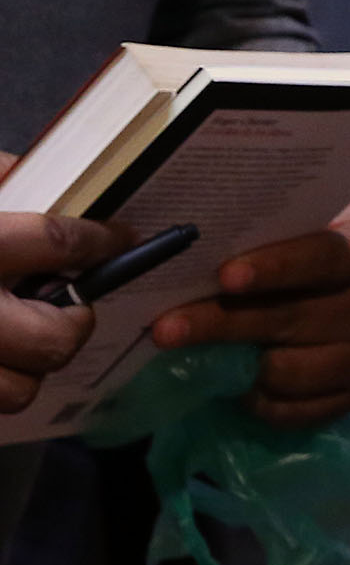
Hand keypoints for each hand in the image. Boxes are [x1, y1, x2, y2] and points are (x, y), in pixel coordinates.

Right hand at [0, 175, 110, 415]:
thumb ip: (1, 185)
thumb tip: (40, 175)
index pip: (57, 242)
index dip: (100, 241)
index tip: (123, 238)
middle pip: (54, 338)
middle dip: (72, 323)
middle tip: (69, 306)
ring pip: (20, 389)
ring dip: (29, 367)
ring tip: (20, 339)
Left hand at [152, 197, 349, 424]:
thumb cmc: (321, 254)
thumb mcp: (311, 233)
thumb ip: (269, 244)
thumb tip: (190, 262)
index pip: (322, 259)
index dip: (274, 268)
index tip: (224, 276)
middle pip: (292, 320)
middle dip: (222, 324)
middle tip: (166, 330)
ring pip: (289, 371)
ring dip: (234, 368)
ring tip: (196, 359)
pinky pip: (294, 412)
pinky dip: (256, 402)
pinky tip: (235, 386)